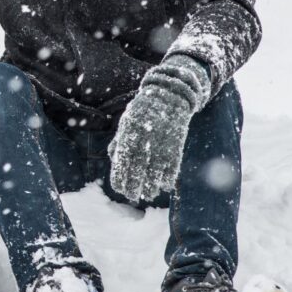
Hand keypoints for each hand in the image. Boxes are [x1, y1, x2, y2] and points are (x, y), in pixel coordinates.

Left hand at [109, 55, 211, 202]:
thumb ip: (120, 141)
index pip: (122, 162)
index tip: (119, 189)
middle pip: (137, 169)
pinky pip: (172, 165)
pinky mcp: (177, 143)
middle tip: (132, 197)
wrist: (170, 95)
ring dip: (151, 186)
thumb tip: (114, 161)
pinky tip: (163, 186)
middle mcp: (144, 139)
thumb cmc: (144, 111)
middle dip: (134, 186)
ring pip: (155, 171)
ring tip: (147, 194)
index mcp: (129, 133)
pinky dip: (168, 178)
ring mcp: (161, 142)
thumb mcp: (127, 122)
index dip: (120, 177)